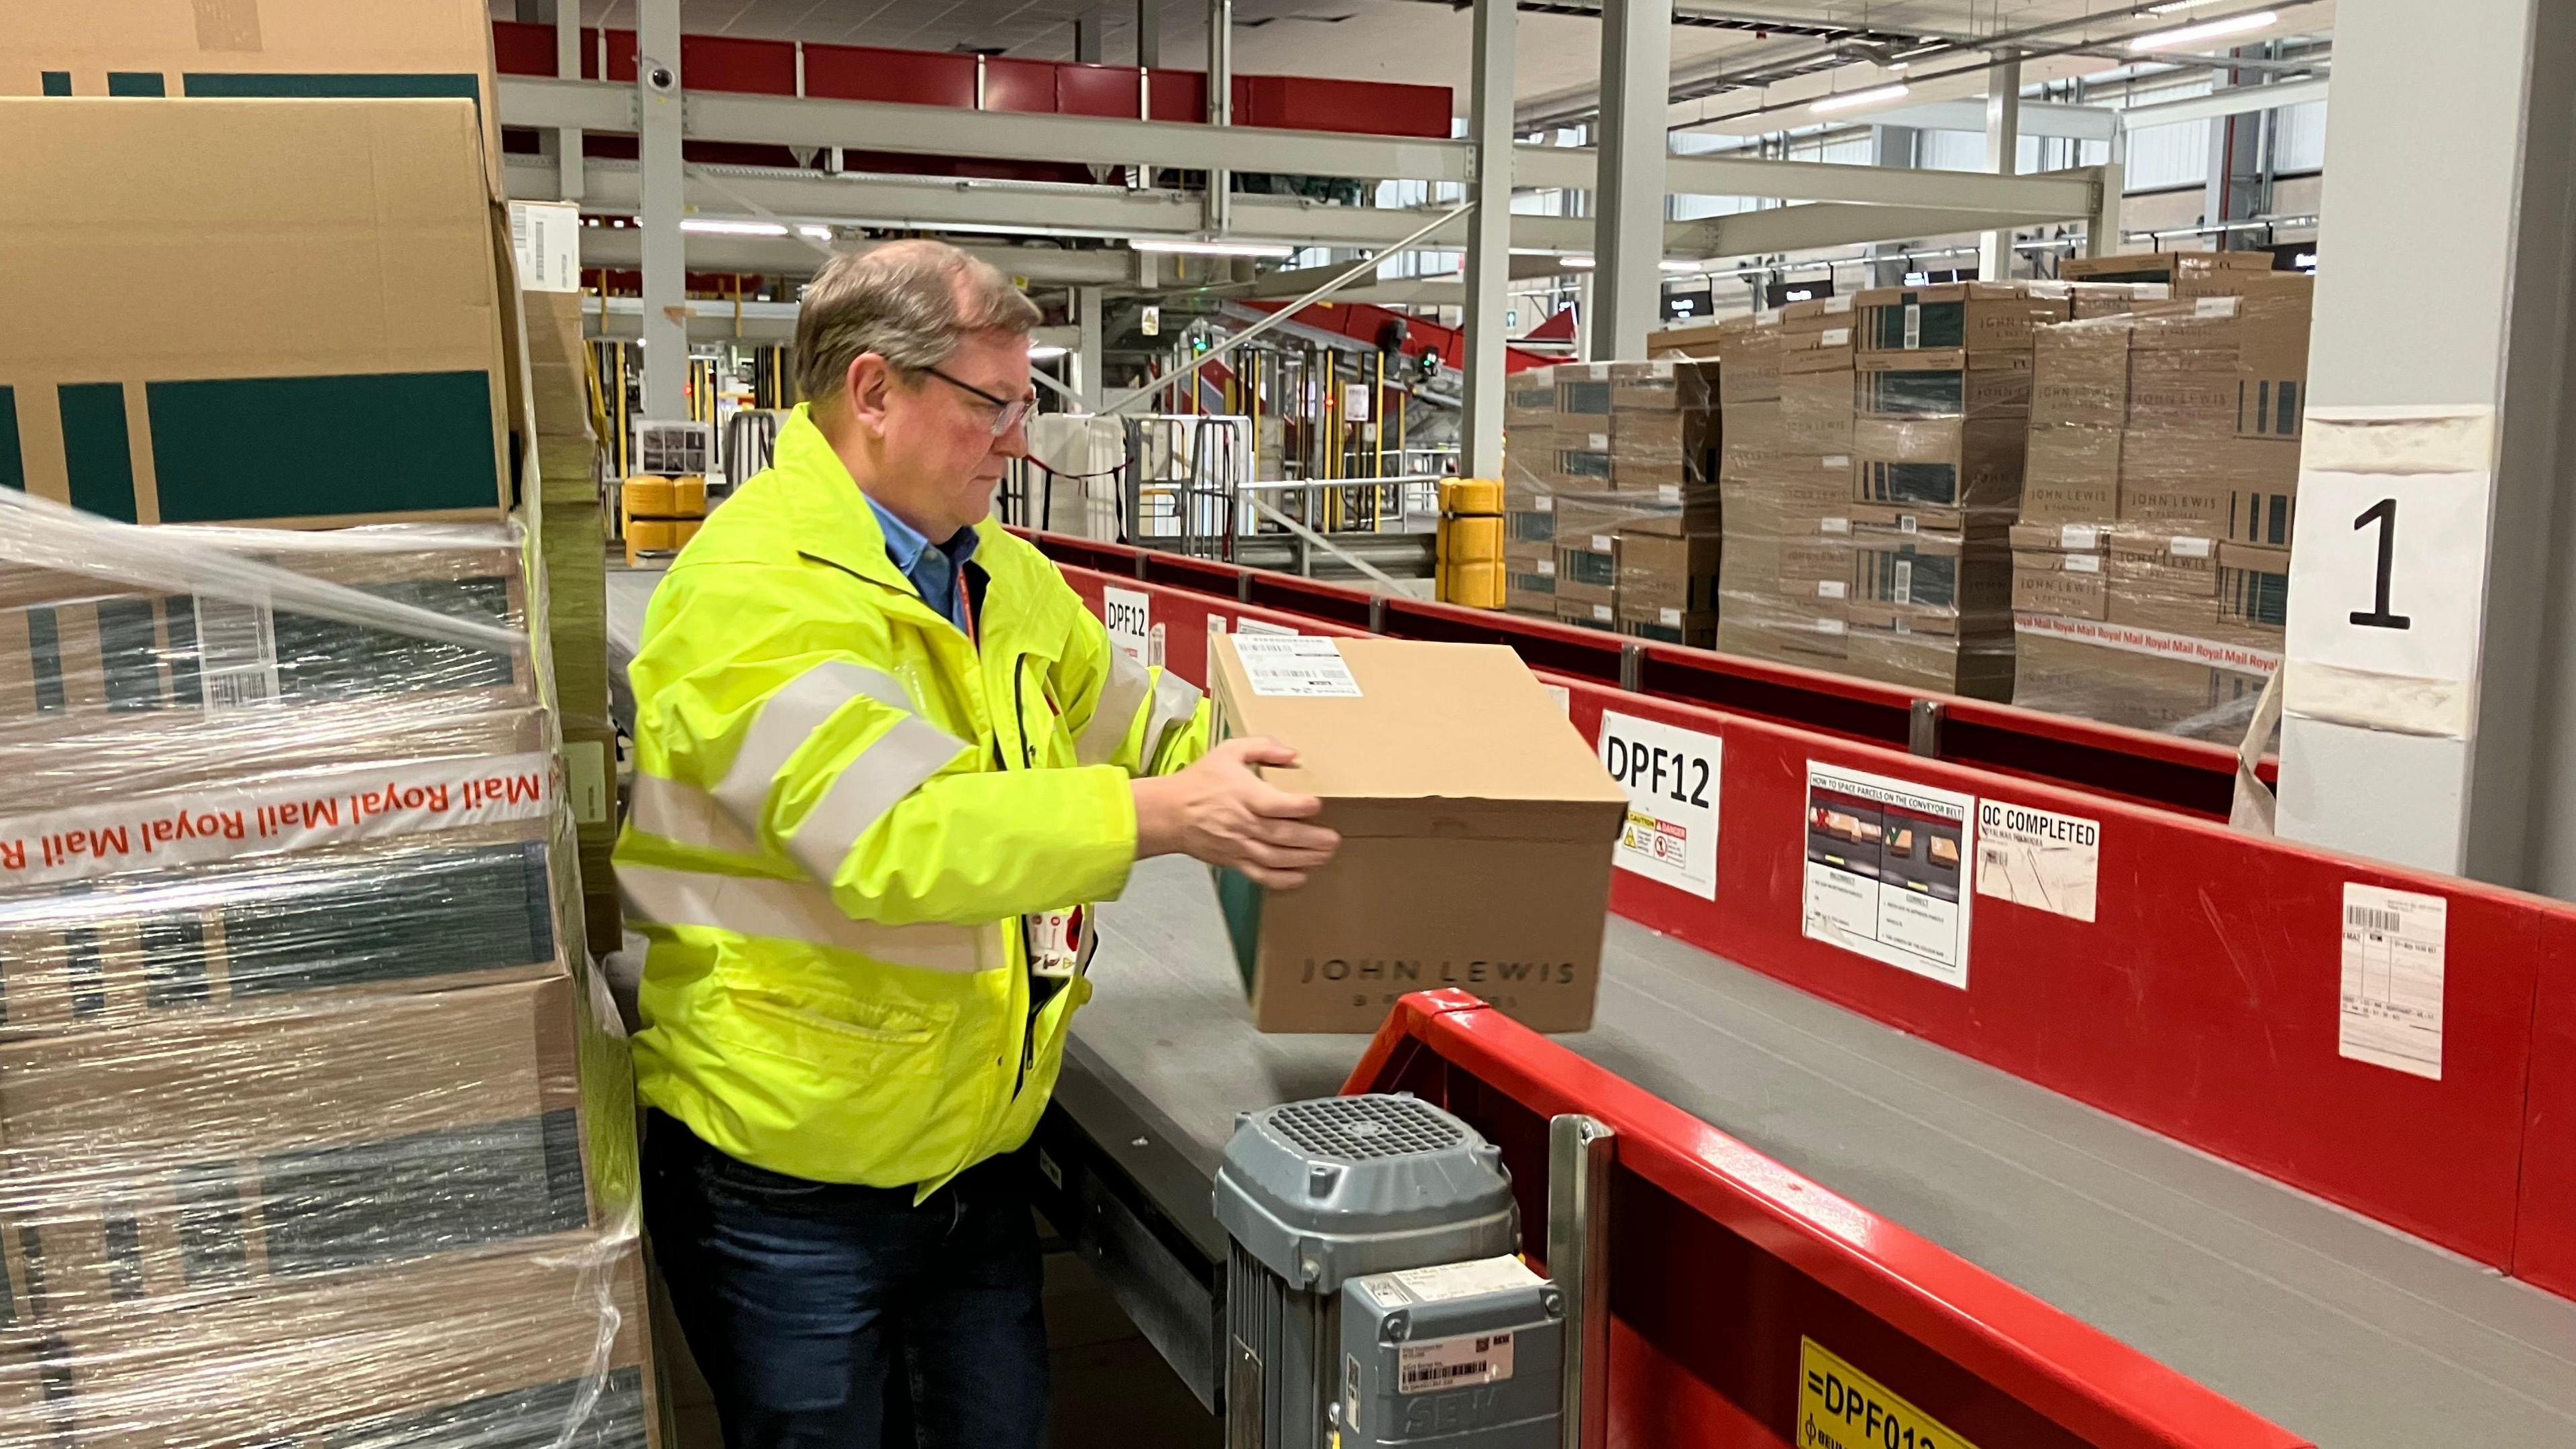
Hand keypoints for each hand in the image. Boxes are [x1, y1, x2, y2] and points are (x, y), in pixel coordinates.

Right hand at [1132, 738, 1339, 889]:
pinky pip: (1261, 875)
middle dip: (1313, 840)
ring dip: (1305, 859)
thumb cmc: (1200, 781)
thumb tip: (1293, 754)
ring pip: (1277, 858)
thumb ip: (1263, 747)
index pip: (1277, 805)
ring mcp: (1239, 846)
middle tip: (1334, 839)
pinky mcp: (1234, 861)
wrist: (1170, 813)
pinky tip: (1301, 876)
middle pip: (1283, 836)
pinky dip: (1282, 879)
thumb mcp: (1229, 751)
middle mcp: (1244, 823)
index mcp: (1244, 795)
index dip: (1300, 806)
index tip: (1317, 804)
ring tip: (1325, 855)